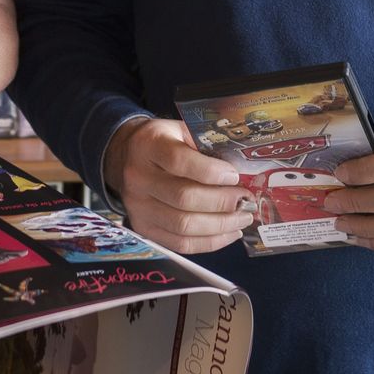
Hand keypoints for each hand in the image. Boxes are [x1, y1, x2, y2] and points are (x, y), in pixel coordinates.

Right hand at [104, 118, 256, 254]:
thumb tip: (244, 170)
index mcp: (149, 145)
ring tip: (243, 218)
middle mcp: (138, 178)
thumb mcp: (182, 130)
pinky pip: (180, 243)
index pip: (179, 161)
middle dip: (222, 203)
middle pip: (184, 198)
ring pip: (183, 226)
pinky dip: (209, 242)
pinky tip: (228, 233)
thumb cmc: (165, 142)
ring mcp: (137, 207)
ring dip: (220, 225)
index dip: (211, 171)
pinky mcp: (143, 228)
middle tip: (246, 201)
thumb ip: (207, 146)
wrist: (128, 155)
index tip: (235, 176)